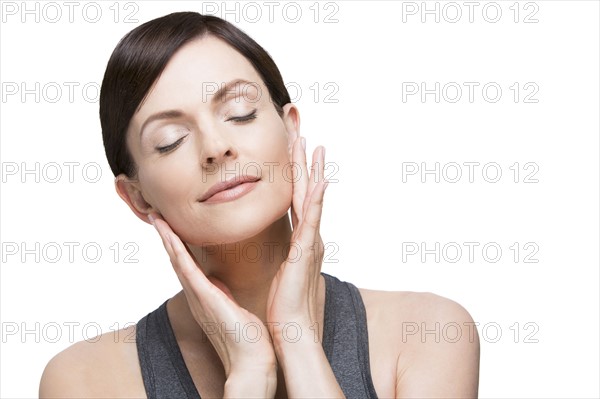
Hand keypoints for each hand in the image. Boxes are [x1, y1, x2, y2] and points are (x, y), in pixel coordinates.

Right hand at [149, 215, 276, 379]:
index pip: (187, 265)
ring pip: (177, 261)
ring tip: (157, 219)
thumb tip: (219, 282)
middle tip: (155, 215)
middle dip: (166, 237)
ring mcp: (198, 297)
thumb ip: (223, 294)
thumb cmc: (248, 338)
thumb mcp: (233, 308)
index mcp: (204, 296)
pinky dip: (177, 251)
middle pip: (176, 260)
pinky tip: (170, 236)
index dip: (177, 244)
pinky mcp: (205, 298)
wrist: (252, 361)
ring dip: (166, 238)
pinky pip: (187, 270)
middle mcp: (196, 296)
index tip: (170, 225)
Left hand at [266, 136, 328, 341]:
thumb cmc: (283, 305)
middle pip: (306, 191)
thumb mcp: (279, 272)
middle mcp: (308, 237)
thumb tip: (277, 250)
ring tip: (314, 145)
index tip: (293, 152)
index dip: (296, 174)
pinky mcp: (307, 252)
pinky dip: (319, 199)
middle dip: (305, 163)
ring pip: (311, 198)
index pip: (296, 199)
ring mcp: (310, 242)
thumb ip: (282, 256)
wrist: (290, 330)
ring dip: (312, 171)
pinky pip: (313, 219)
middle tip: (304, 136)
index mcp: (300, 240)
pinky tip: (322, 180)